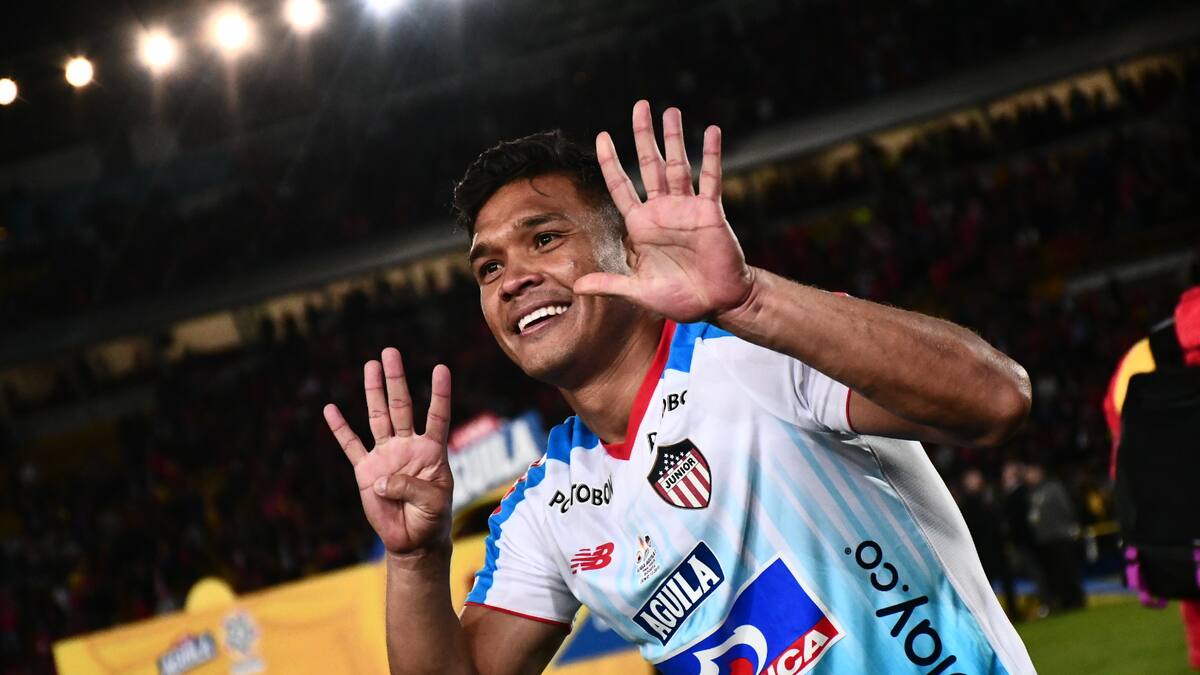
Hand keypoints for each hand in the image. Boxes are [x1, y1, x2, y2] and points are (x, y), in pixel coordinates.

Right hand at [324, 349, 452, 555]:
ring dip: (373, 392)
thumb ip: (411, 486)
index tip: (441, 368)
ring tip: (371, 365)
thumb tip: (380, 478)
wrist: (413, 540)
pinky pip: (351, 446)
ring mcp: (386, 456)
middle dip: (396, 380)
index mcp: (431, 450)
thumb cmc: (431, 518)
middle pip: (401, 406)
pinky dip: (340, 429)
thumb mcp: (432, 502)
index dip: (439, 394)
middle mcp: (408, 446)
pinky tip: (331, 409)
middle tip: (390, 352)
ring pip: (377, 417)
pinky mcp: (365, 471)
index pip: (437, 416)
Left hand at [573, 100, 754, 322]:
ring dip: (674, 138)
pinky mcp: (710, 211)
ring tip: (670, 111)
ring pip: (678, 165)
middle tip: (640, 106)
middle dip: (643, 136)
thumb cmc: (680, 298)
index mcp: (642, 226)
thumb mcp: (639, 292)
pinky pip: (710, 178)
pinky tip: (710, 131)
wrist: (717, 303)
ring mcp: (687, 208)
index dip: (611, 162)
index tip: (602, 136)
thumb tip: (577, 287)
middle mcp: (662, 211)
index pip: (621, 186)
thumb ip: (610, 284)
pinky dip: (711, 155)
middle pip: (649, 165)